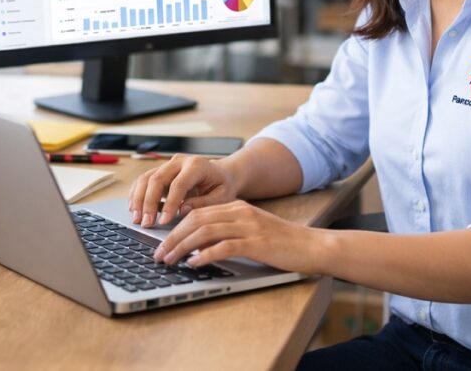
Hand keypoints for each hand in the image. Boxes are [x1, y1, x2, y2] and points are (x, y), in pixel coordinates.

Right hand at [128, 154, 238, 227]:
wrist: (221, 173)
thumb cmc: (222, 186)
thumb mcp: (222, 196)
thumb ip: (204, 203)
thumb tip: (182, 210)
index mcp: (197, 165)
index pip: (178, 184)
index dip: (169, 203)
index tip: (163, 222)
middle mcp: (179, 161)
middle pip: (157, 178)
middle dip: (148, 203)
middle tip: (145, 223)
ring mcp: (168, 165)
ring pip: (146, 178)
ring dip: (138, 199)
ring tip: (136, 219)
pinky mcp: (160, 171)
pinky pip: (143, 180)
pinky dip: (137, 194)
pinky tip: (134, 208)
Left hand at [153, 200, 322, 273]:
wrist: (313, 246)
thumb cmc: (283, 243)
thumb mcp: (252, 232)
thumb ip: (228, 234)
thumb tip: (198, 246)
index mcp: (237, 207)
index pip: (197, 213)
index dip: (176, 227)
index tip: (161, 242)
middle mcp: (240, 213)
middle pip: (196, 220)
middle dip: (173, 237)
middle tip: (158, 254)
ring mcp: (249, 227)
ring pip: (205, 232)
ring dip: (182, 247)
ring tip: (170, 260)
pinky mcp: (256, 243)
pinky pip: (224, 247)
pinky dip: (205, 255)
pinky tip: (194, 263)